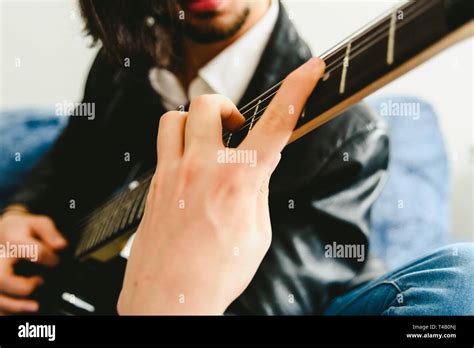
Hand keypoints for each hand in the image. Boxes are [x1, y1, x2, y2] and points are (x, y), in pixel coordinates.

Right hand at [0, 211, 66, 313]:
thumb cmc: (20, 229)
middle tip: (39, 283)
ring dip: (16, 306)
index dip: (50, 258)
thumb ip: (51, 233)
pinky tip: (21, 309)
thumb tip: (61, 246)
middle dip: (24, 287)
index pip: (33, 252)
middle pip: (2, 280)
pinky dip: (8, 311)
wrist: (0, 231)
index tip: (55, 261)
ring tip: (35, 306)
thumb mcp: (37, 223)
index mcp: (12, 241)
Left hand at [118, 57, 324, 314]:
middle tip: (236, 128)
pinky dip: (179, 147)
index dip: (297, 91)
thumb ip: (256, 193)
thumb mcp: (256, 234)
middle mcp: (201, 168)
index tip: (309, 70)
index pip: (275, 124)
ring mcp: (171, 174)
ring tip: (208, 142)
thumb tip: (253, 171)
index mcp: (238, 181)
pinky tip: (190, 171)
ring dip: (195, 122)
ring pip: (174, 118)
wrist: (168, 301)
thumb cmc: (215, 275)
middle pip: (207, 104)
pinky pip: (163, 147)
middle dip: (226, 108)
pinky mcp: (153, 185)